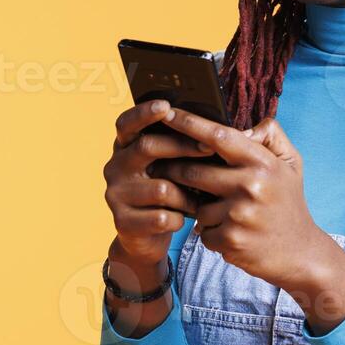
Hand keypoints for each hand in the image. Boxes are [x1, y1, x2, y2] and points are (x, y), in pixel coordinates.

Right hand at [102, 100, 217, 270]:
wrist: (146, 238)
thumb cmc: (167, 195)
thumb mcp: (172, 169)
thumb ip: (185, 147)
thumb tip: (230, 130)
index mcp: (125, 148)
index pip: (127, 123)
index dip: (144, 113)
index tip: (166, 106)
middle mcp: (115, 167)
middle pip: (147, 148)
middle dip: (182, 147)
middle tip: (208, 148)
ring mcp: (115, 194)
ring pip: (161, 188)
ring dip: (186, 195)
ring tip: (198, 201)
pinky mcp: (123, 222)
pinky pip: (162, 217)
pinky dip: (180, 219)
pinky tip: (183, 219)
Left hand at [155, 109, 327, 291]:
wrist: (300, 252)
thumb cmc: (289, 203)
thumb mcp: (291, 163)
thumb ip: (271, 135)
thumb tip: (243, 127)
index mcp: (262, 163)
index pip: (218, 136)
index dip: (189, 123)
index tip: (168, 113)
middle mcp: (250, 186)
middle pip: (193, 171)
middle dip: (174, 169)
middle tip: (163, 167)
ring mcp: (239, 215)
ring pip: (196, 205)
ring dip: (200, 208)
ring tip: (220, 211)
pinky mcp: (230, 240)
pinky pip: (202, 230)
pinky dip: (209, 231)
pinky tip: (228, 231)